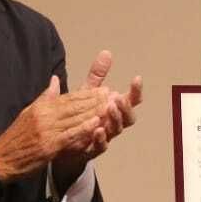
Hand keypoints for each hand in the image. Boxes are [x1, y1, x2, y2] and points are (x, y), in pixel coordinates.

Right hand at [0, 76, 109, 182]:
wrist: (2, 158)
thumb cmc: (17, 138)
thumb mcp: (29, 112)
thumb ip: (46, 97)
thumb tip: (55, 79)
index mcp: (42, 107)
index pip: (68, 97)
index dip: (88, 94)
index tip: (104, 90)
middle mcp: (45, 115)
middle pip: (74, 106)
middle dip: (95, 100)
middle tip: (112, 95)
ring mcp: (47, 130)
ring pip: (74, 118)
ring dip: (94, 111)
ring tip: (110, 106)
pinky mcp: (49, 145)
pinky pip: (70, 135)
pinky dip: (84, 128)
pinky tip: (97, 123)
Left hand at [52, 50, 143, 187]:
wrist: (63, 144)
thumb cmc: (80, 117)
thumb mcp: (87, 94)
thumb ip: (97, 76)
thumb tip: (106, 52)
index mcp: (114, 110)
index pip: (130, 100)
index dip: (136, 91)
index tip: (136, 79)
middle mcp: (113, 123)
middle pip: (128, 117)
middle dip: (126, 107)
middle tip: (119, 97)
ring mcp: (105, 137)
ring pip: (117, 130)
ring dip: (115, 119)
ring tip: (110, 108)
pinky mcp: (92, 149)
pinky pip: (101, 146)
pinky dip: (101, 138)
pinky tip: (97, 129)